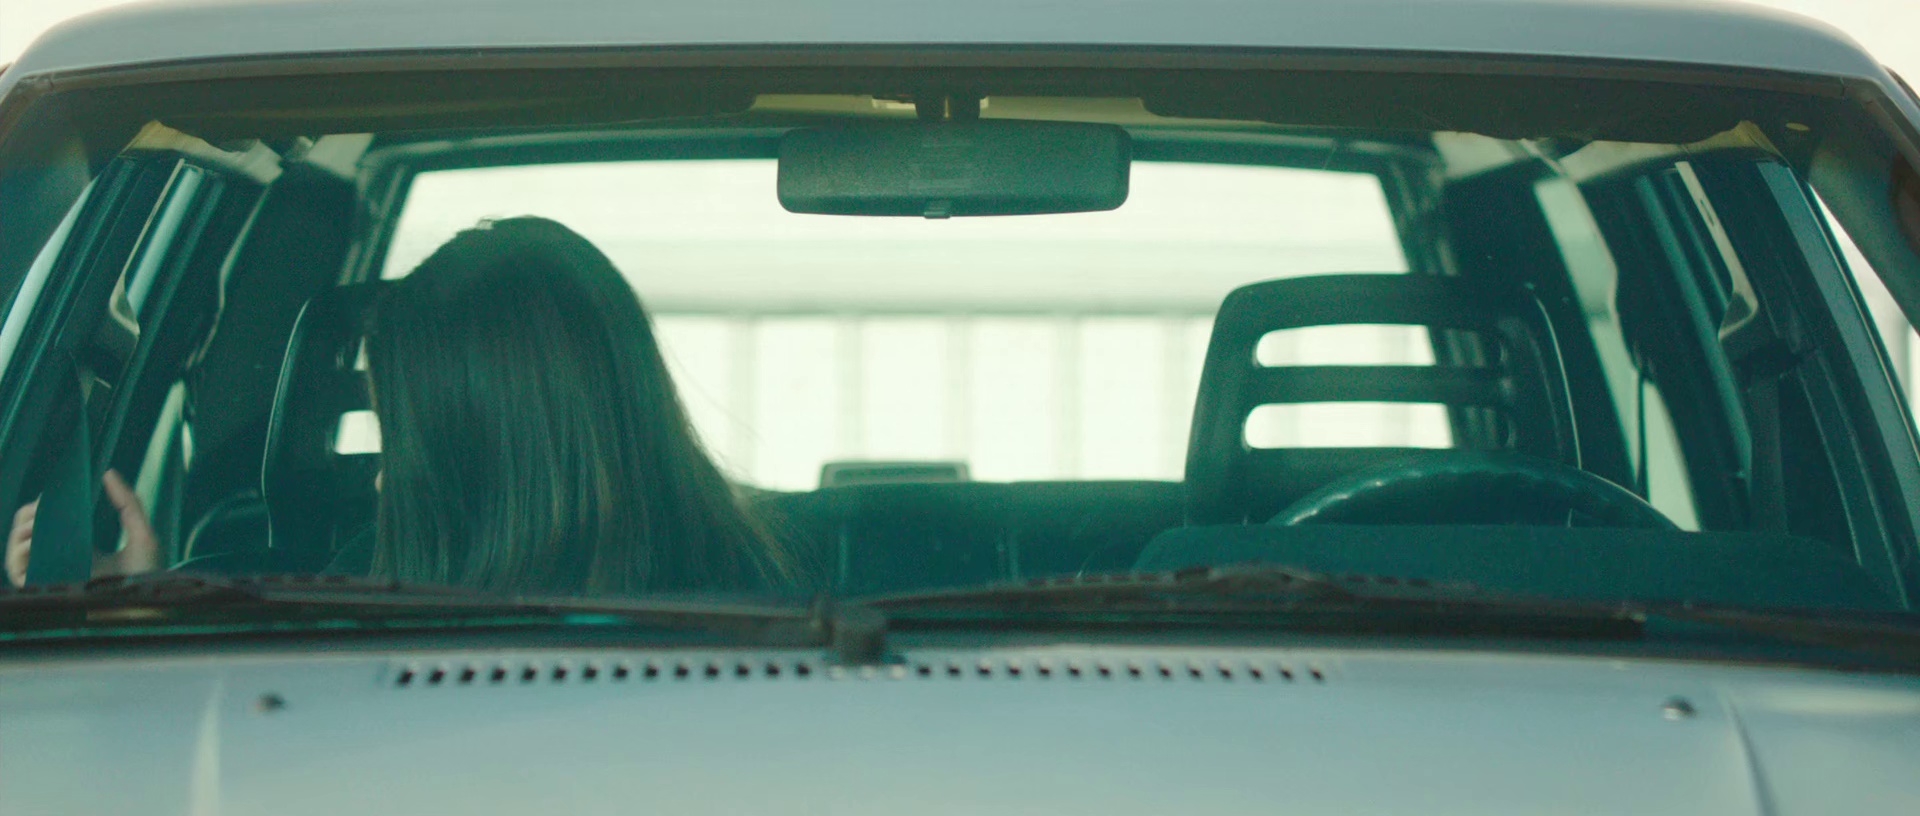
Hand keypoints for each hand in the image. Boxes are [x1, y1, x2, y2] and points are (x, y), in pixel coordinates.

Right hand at [5, 470, 159, 587]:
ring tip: (37, 521)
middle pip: (27, 533)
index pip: (48, 524)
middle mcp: (60, 562)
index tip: (52, 494)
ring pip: (16, 550)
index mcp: (79, 549)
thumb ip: (128, 502)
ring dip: (20, 531)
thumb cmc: (147, 574)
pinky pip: (17, 572)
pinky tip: (34, 542)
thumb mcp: (142, 533)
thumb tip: (108, 473)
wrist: (147, 606)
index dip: (43, 507)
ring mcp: (50, 577)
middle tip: (42, 505)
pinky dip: (18, 554)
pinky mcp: (44, 592)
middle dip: (28, 514)